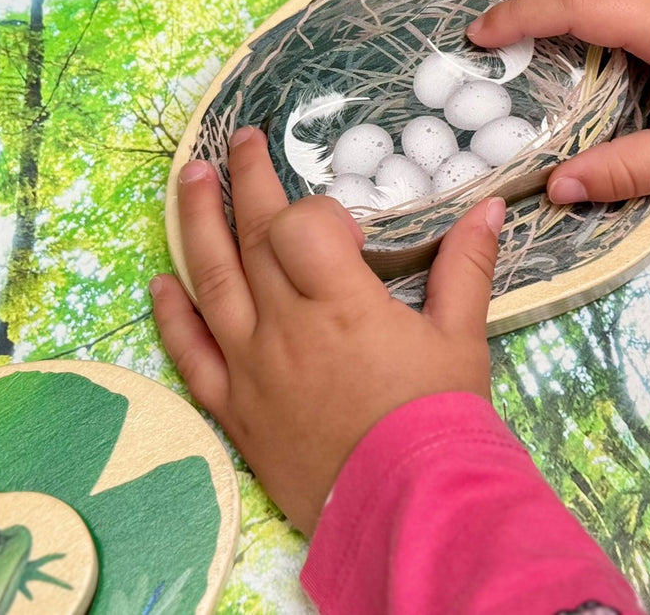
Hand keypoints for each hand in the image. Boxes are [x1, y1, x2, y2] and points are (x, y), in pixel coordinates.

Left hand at [151, 127, 503, 534]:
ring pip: (210, 280)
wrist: (408, 509)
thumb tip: (488, 210)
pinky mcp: (234, 407)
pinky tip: (161, 281)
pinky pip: (190, 354)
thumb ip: (465, 268)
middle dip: (245, 181)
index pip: (300, 227)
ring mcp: (251, 366)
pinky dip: (173, 315)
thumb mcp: (461, 339)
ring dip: (196, 222)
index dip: (313, 211)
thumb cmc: (438, 422)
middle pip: (252, 238)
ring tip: (190, 177)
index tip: (337, 223)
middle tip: (238, 140)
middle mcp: (285, 326)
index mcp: (341, 305)